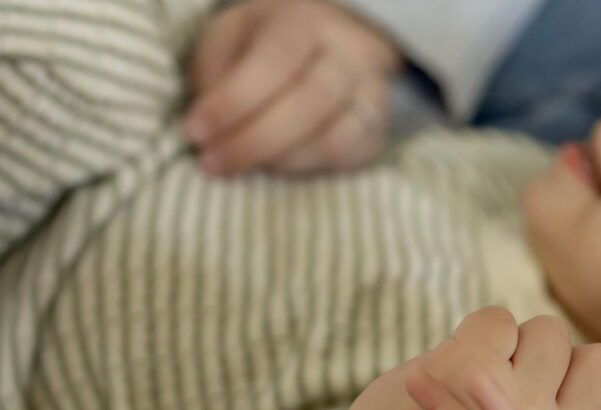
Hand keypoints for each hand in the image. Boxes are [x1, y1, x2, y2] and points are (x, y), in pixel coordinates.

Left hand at [186, 0, 400, 174]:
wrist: (330, 44)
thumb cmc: (263, 44)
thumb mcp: (229, 39)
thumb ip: (214, 73)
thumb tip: (210, 125)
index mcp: (302, 21)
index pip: (274, 61)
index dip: (234, 101)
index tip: (195, 132)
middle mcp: (346, 54)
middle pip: (308, 103)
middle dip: (253, 141)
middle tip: (212, 163)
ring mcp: (370, 94)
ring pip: (333, 138)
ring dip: (279, 160)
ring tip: (238, 166)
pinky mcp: (376, 131)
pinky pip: (346, 159)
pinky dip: (305, 168)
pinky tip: (276, 165)